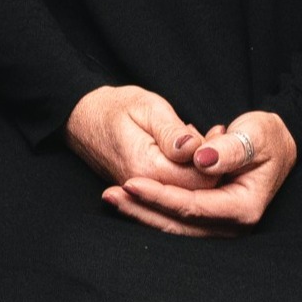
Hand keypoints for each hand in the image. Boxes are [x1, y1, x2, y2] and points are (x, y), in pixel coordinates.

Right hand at [67, 84, 225, 236]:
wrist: (82, 118)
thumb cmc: (115, 107)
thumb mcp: (147, 107)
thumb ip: (172, 131)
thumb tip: (194, 149)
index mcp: (147, 168)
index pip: (199, 180)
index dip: (215, 160)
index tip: (219, 133)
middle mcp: (145, 190)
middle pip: (197, 190)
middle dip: (211, 165)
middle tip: (216, 131)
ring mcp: (143, 194)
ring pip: (187, 191)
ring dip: (201, 167)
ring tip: (206, 135)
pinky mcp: (144, 191)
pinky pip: (175, 188)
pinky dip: (188, 170)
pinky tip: (191, 149)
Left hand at [115, 108, 298, 232]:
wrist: (276, 144)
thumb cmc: (267, 137)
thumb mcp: (255, 136)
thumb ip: (230, 150)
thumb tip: (201, 160)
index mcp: (244, 208)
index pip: (194, 207)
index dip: (161, 195)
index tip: (131, 181)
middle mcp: (232, 225)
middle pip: (179, 225)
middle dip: (142, 210)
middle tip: (110, 194)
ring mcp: (220, 225)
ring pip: (174, 227)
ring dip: (142, 212)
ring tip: (110, 197)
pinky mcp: (209, 219)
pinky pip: (176, 219)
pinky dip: (152, 209)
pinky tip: (127, 199)